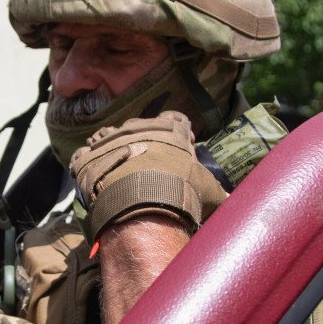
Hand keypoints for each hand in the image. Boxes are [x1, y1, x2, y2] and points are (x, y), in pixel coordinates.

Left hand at [71, 111, 226, 238]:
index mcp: (170, 130)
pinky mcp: (87, 157)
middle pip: (139, 128)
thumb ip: (223, 194)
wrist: (141, 200)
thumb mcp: (211, 192)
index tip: (182, 150)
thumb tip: (239, 204)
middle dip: (143, 143)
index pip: (176, 119)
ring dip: (111, 151)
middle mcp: (138, 127)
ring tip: (117, 172)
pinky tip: (94, 178)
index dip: (179, 134)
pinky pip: (83, 156)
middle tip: (148, 168)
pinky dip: (87, 165)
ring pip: (108, 137)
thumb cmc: (181, 191)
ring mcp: (110, 140)